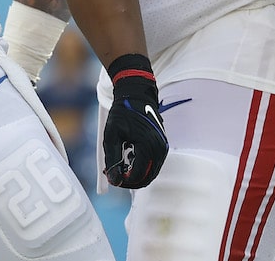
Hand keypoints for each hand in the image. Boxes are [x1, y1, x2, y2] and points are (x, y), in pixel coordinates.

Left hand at [102, 54, 167, 188]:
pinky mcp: (162, 146)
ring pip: (151, 172)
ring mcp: (163, 147)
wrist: (136, 94)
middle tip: (113, 174)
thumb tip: (114, 180)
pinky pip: (153, 164)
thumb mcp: (112, 135)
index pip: (139, 175)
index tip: (111, 176)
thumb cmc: (122, 113)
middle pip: (147, 177)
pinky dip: (141, 166)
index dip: (124, 181)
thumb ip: (113, 159)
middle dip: (130, 180)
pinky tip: (128, 158)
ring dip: (135, 173)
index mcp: (148, 145)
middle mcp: (160, 148)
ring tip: (118, 165)